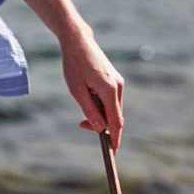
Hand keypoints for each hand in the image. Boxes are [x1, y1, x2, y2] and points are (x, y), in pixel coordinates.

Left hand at [12, 0, 123, 152]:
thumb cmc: (74, 65)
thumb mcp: (76, 91)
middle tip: (81, 124)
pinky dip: (102, 107)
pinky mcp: (115, 80)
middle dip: (102, 127)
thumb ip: (89, 110)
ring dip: (100, 116)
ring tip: (81, 109)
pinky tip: (88, 101)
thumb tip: (100, 129)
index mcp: (110, 90)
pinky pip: (111, 101)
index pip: (116, 122)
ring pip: (113, 109)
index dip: (114, 139)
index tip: (112, 152)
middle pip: (115, 117)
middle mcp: (118, 87)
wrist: (78, 41)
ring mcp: (119, 83)